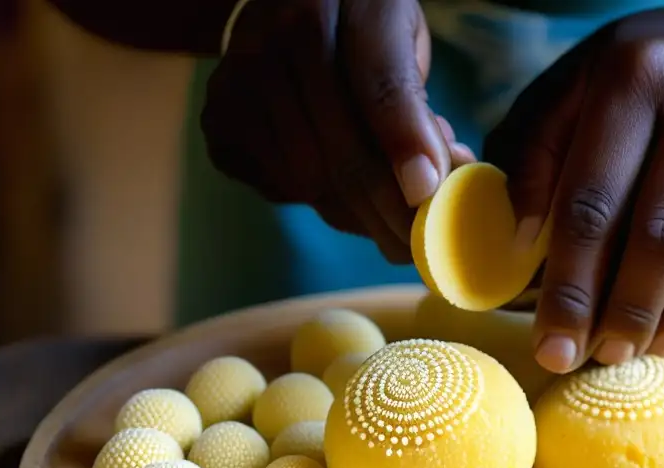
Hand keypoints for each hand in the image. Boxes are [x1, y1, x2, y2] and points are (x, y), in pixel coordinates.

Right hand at [201, 0, 474, 263]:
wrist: (283, 8)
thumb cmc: (359, 38)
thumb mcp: (405, 50)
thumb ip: (422, 112)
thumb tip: (445, 181)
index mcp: (352, 3)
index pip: (382, 84)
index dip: (405, 144)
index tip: (425, 194)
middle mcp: (285, 30)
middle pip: (343, 150)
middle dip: (387, 212)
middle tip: (415, 248)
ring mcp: (243, 74)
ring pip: (309, 180)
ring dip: (351, 212)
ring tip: (376, 209)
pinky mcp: (218, 115)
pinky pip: (275, 185)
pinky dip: (309, 198)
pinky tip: (325, 176)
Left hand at [485, 2, 663, 371]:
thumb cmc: (641, 81)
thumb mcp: (570, 90)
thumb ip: (531, 157)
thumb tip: (518, 244)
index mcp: (633, 77)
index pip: (592, 203)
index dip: (569, 288)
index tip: (552, 347)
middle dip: (624, 314)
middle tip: (599, 358)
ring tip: (641, 349)